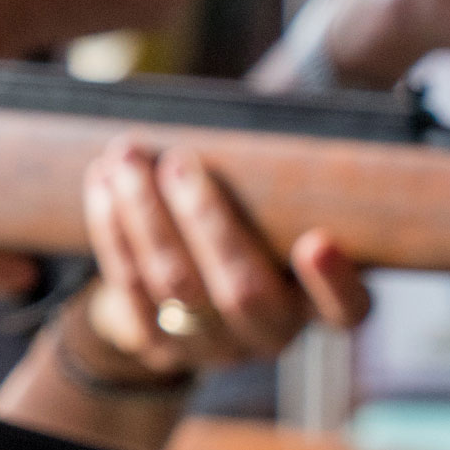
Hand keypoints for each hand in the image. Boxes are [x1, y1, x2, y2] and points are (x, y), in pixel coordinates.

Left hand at [60, 139, 369, 385]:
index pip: (347, 310)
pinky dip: (112, 230)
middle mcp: (269, 334)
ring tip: (126, 156)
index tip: (318, 240)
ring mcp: (209, 348)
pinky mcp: (154, 344)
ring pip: (174, 284)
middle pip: (241, 290)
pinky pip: (128, 287)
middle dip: (206, 221)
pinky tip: (102, 183)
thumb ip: (286, 177)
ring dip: (145, 214)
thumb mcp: (277, 210)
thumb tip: (279, 101)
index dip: (335, 282)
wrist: (177, 296)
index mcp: (315, 304)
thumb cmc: (246, 227)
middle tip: (179, 163)